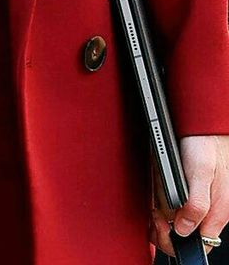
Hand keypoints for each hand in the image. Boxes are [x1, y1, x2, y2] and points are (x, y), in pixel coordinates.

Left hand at [151, 135, 228, 256]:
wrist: (202, 124)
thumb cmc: (206, 144)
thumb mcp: (201, 171)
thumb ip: (196, 204)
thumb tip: (183, 230)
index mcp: (216, 213)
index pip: (198, 244)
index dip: (176, 240)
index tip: (161, 223)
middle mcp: (208, 211)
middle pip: (184, 235)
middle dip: (164, 228)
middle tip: (154, 214)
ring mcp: (198, 202)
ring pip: (176, 221)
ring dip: (161, 215)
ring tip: (153, 203)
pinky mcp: (189, 191)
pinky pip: (173, 206)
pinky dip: (161, 203)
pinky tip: (156, 195)